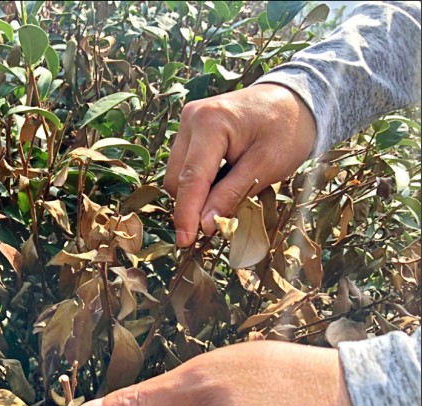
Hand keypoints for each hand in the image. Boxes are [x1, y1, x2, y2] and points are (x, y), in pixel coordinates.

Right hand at [164, 83, 316, 246]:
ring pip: (176, 174)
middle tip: (220, 220)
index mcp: (211, 123)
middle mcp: (191, 118)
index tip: (185, 241)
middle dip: (192, 204)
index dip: (186, 214)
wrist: (294, 98)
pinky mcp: (189, 128)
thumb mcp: (265, 166)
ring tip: (226, 193)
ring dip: (195, 193)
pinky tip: (220, 180)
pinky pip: (183, 165)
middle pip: (177, 179)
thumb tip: (205, 225)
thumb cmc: (288, 129)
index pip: (191, 178)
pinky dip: (198, 181)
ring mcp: (188, 121)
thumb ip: (231, 195)